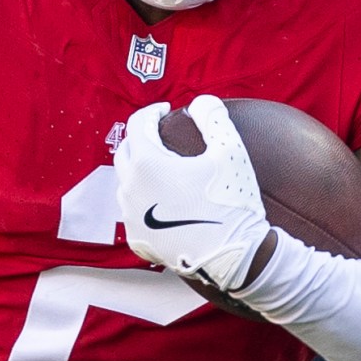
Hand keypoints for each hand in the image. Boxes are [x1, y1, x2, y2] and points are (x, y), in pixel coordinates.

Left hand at [115, 95, 272, 294]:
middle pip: (126, 152)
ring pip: (126, 183)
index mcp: (147, 164)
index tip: (166, 110)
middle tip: (160, 134)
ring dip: (141, 170)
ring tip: (163, 167)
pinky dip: (144, 201)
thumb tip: (201, 102)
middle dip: (141, 138)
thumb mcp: (231, 151)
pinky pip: (134, 213)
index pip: (137, 125)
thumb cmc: (232, 203)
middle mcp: (130, 190)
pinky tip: (163, 200)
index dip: (152, 112)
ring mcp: (131, 218)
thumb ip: (213, 117)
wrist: (235, 257)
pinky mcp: (139, 242)